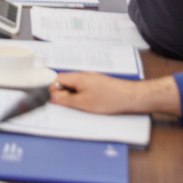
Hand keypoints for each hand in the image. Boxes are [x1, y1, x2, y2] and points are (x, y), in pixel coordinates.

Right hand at [50, 72, 180, 116]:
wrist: (130, 97)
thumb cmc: (109, 99)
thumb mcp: (83, 103)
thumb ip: (65, 100)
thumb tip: (52, 96)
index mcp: (76, 77)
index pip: (56, 79)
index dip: (51, 90)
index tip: (52, 100)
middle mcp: (82, 76)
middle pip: (64, 83)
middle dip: (62, 94)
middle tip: (66, 106)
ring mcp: (90, 80)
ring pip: (74, 87)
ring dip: (72, 96)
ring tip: (79, 107)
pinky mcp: (97, 85)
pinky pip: (83, 90)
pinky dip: (81, 97)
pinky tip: (88, 105)